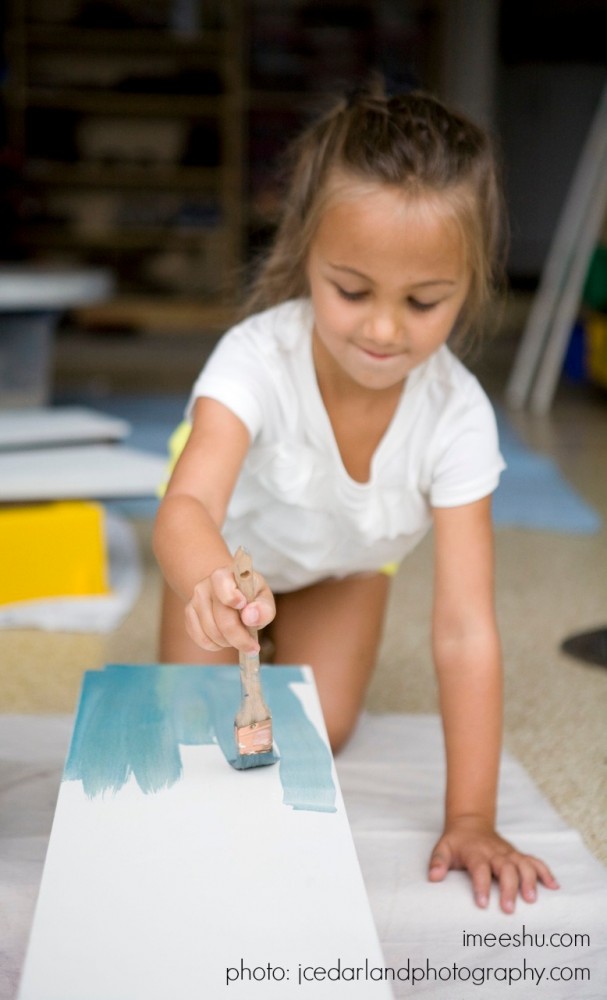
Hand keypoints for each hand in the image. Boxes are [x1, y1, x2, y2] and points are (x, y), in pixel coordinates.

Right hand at [184, 565, 274, 654]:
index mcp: (226, 574)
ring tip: (238, 638)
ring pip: (211, 632)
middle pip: (222, 618)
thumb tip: (250, 618)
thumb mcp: (264, 598)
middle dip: (240, 637)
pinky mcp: (189, 614)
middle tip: (252, 647)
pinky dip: (215, 645)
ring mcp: (194, 599)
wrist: (229, 594)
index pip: (222, 583)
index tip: (242, 605)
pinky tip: (224, 639)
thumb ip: (263, 608)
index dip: (231, 597)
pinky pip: (201, 639)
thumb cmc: (250, 598)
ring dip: (228, 642)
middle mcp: (206, 584)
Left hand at [428, 815, 558, 912]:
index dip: (481, 885)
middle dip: (509, 887)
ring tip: (532, 899)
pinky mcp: (518, 855)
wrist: (471, 824)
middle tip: (509, 909)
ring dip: (530, 880)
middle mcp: (495, 853)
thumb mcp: (443, 848)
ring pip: (523, 864)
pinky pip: (534, 861)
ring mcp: (509, 853)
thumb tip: (433, 877)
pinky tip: (554, 886)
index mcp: (476, 853)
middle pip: (505, 868)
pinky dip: (545, 872)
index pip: (479, 868)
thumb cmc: (456, 842)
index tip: (482, 903)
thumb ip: (438, 862)